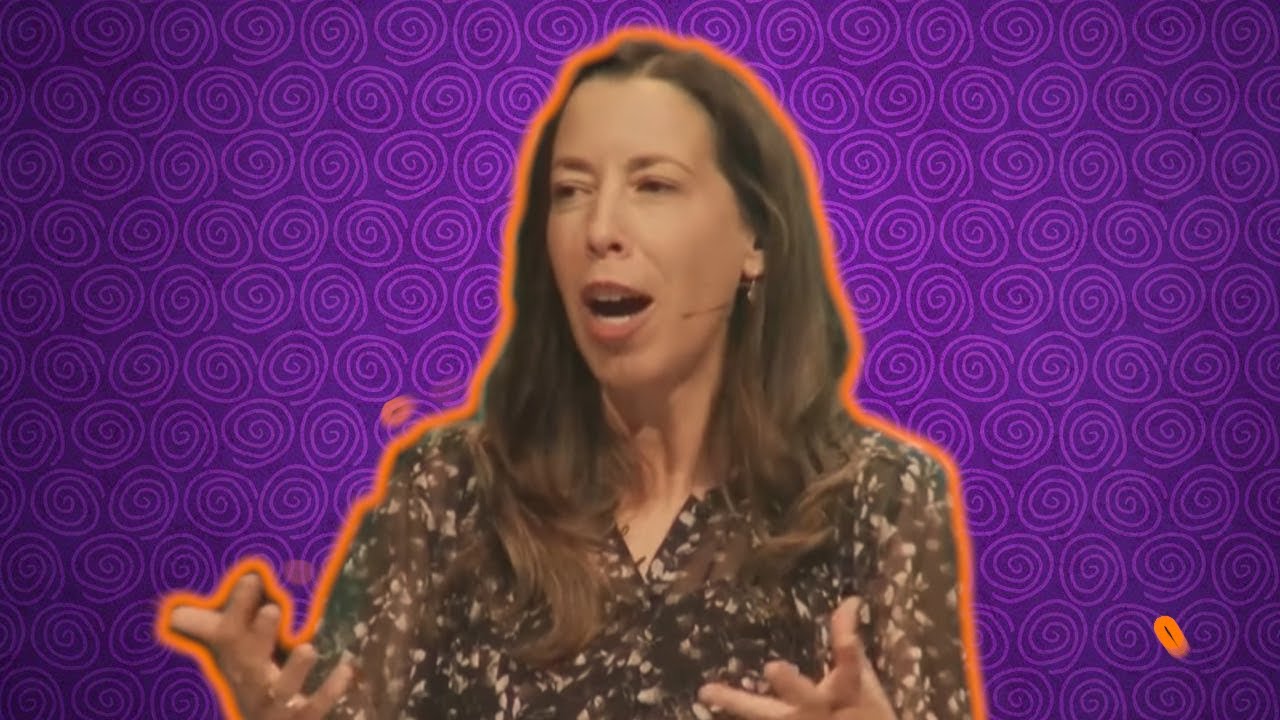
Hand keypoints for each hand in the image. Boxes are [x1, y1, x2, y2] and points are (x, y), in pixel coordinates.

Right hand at [163, 572, 353, 719]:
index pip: (229, 632)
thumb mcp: (230, 650)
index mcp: (235, 659)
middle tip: (272, 610)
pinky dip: (330, 690)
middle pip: (251, 660)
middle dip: (260, 636)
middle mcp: (251, 680)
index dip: (238, 607)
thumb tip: (178, 604)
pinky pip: (313, 708)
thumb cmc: (250, 677)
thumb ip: (210, 624)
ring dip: (294, 670)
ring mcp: (274, 703)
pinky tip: (346, 668)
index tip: (251, 578)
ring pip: (281, 689)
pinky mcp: (299, 718)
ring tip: (308, 649)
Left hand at [697, 595, 896, 719]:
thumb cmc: (862, 713)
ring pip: (767, 715)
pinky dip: (733, 708)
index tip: (849, 604)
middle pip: (805, 698)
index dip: (847, 637)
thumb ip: (850, 644)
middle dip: (790, 683)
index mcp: (846, 692)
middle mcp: (821, 710)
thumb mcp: (861, 682)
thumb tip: (851, 600)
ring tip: (707, 691)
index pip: (850, 661)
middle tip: (772, 666)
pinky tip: (707, 699)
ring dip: (738, 703)